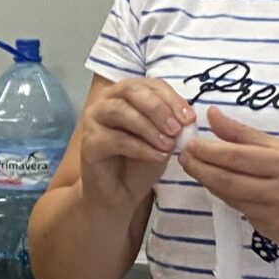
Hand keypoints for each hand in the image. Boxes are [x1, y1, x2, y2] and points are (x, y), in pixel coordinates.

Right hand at [76, 77, 195, 212]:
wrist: (120, 193)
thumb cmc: (141, 162)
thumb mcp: (164, 140)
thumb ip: (172, 126)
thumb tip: (185, 120)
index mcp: (127, 93)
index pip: (151, 85)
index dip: (172, 99)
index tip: (189, 119)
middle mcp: (106, 101)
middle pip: (132, 91)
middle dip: (158, 109)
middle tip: (177, 129)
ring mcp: (94, 119)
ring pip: (121, 111)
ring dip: (149, 127)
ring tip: (169, 145)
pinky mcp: (89, 142)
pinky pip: (116, 139)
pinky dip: (141, 148)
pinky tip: (157, 157)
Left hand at [180, 107, 278, 250]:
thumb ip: (249, 135)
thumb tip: (212, 116)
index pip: (237, 157)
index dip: (208, 151)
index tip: (190, 144)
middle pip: (228, 181)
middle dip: (201, 169)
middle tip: (184, 157)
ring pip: (233, 199)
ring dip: (212, 184)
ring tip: (200, 169)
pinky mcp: (276, 235)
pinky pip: (245, 214)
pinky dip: (233, 199)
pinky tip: (229, 188)